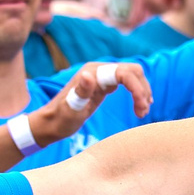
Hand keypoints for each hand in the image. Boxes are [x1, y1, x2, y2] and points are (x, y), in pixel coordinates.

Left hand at [30, 61, 148, 147]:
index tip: (141, 107)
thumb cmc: (59, 119)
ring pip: (132, 77)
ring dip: (142, 92)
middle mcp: (98, 70)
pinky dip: (137, 93)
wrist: (50, 124)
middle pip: (132, 71)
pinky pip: (127, 83)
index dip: (137, 88)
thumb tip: (88, 75)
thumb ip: (80, 92)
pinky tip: (140, 105)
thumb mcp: (70, 109)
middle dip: (142, 90)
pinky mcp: (102, 85)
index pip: (124, 73)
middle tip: (143, 112)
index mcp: (92, 73)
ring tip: (142, 113)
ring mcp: (101, 77)